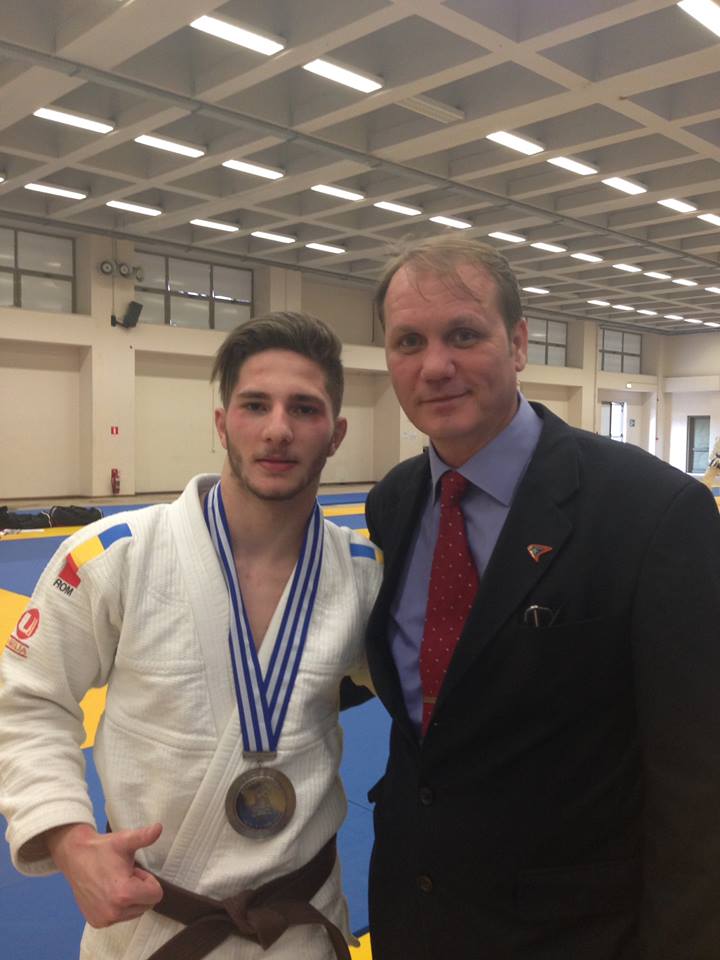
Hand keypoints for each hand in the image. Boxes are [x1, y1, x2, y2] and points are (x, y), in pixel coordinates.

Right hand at [46, 822, 163, 927]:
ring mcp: (104, 919)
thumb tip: (159, 827)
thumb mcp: (125, 840)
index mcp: (124, 893)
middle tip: (124, 875)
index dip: (148, 880)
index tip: (133, 870)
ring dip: (130, 898)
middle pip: (146, 905)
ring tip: (115, 882)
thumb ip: (144, 837)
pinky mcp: (97, 922)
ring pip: (134, 912)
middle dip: (140, 890)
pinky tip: (107, 891)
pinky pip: (120, 917)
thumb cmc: (102, 849)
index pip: (156, 895)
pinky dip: (119, 906)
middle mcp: (114, 912)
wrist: (74, 856)